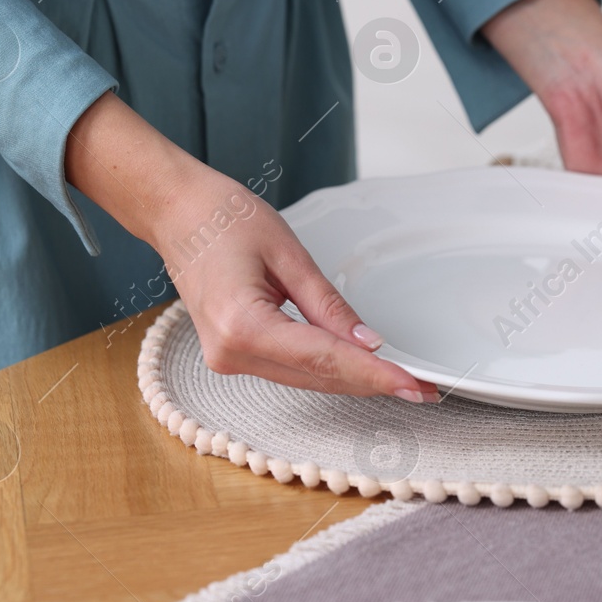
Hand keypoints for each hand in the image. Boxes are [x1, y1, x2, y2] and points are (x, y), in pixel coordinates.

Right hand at [66, 93, 438, 401]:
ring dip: (356, 380)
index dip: (376, 376)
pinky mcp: (234, 354)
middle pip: (320, 377)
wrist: (175, 213)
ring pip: (308, 379)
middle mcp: (231, 353)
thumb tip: (370, 343)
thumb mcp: (289, 254)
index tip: (414, 386)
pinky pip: (292, 370)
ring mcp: (228, 359)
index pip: (325, 359)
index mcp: (242, 325)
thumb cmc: (223, 219)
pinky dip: (329, 370)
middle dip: (375, 383)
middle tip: (425, 389)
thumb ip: (329, 305)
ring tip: (404, 382)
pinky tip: (363, 370)